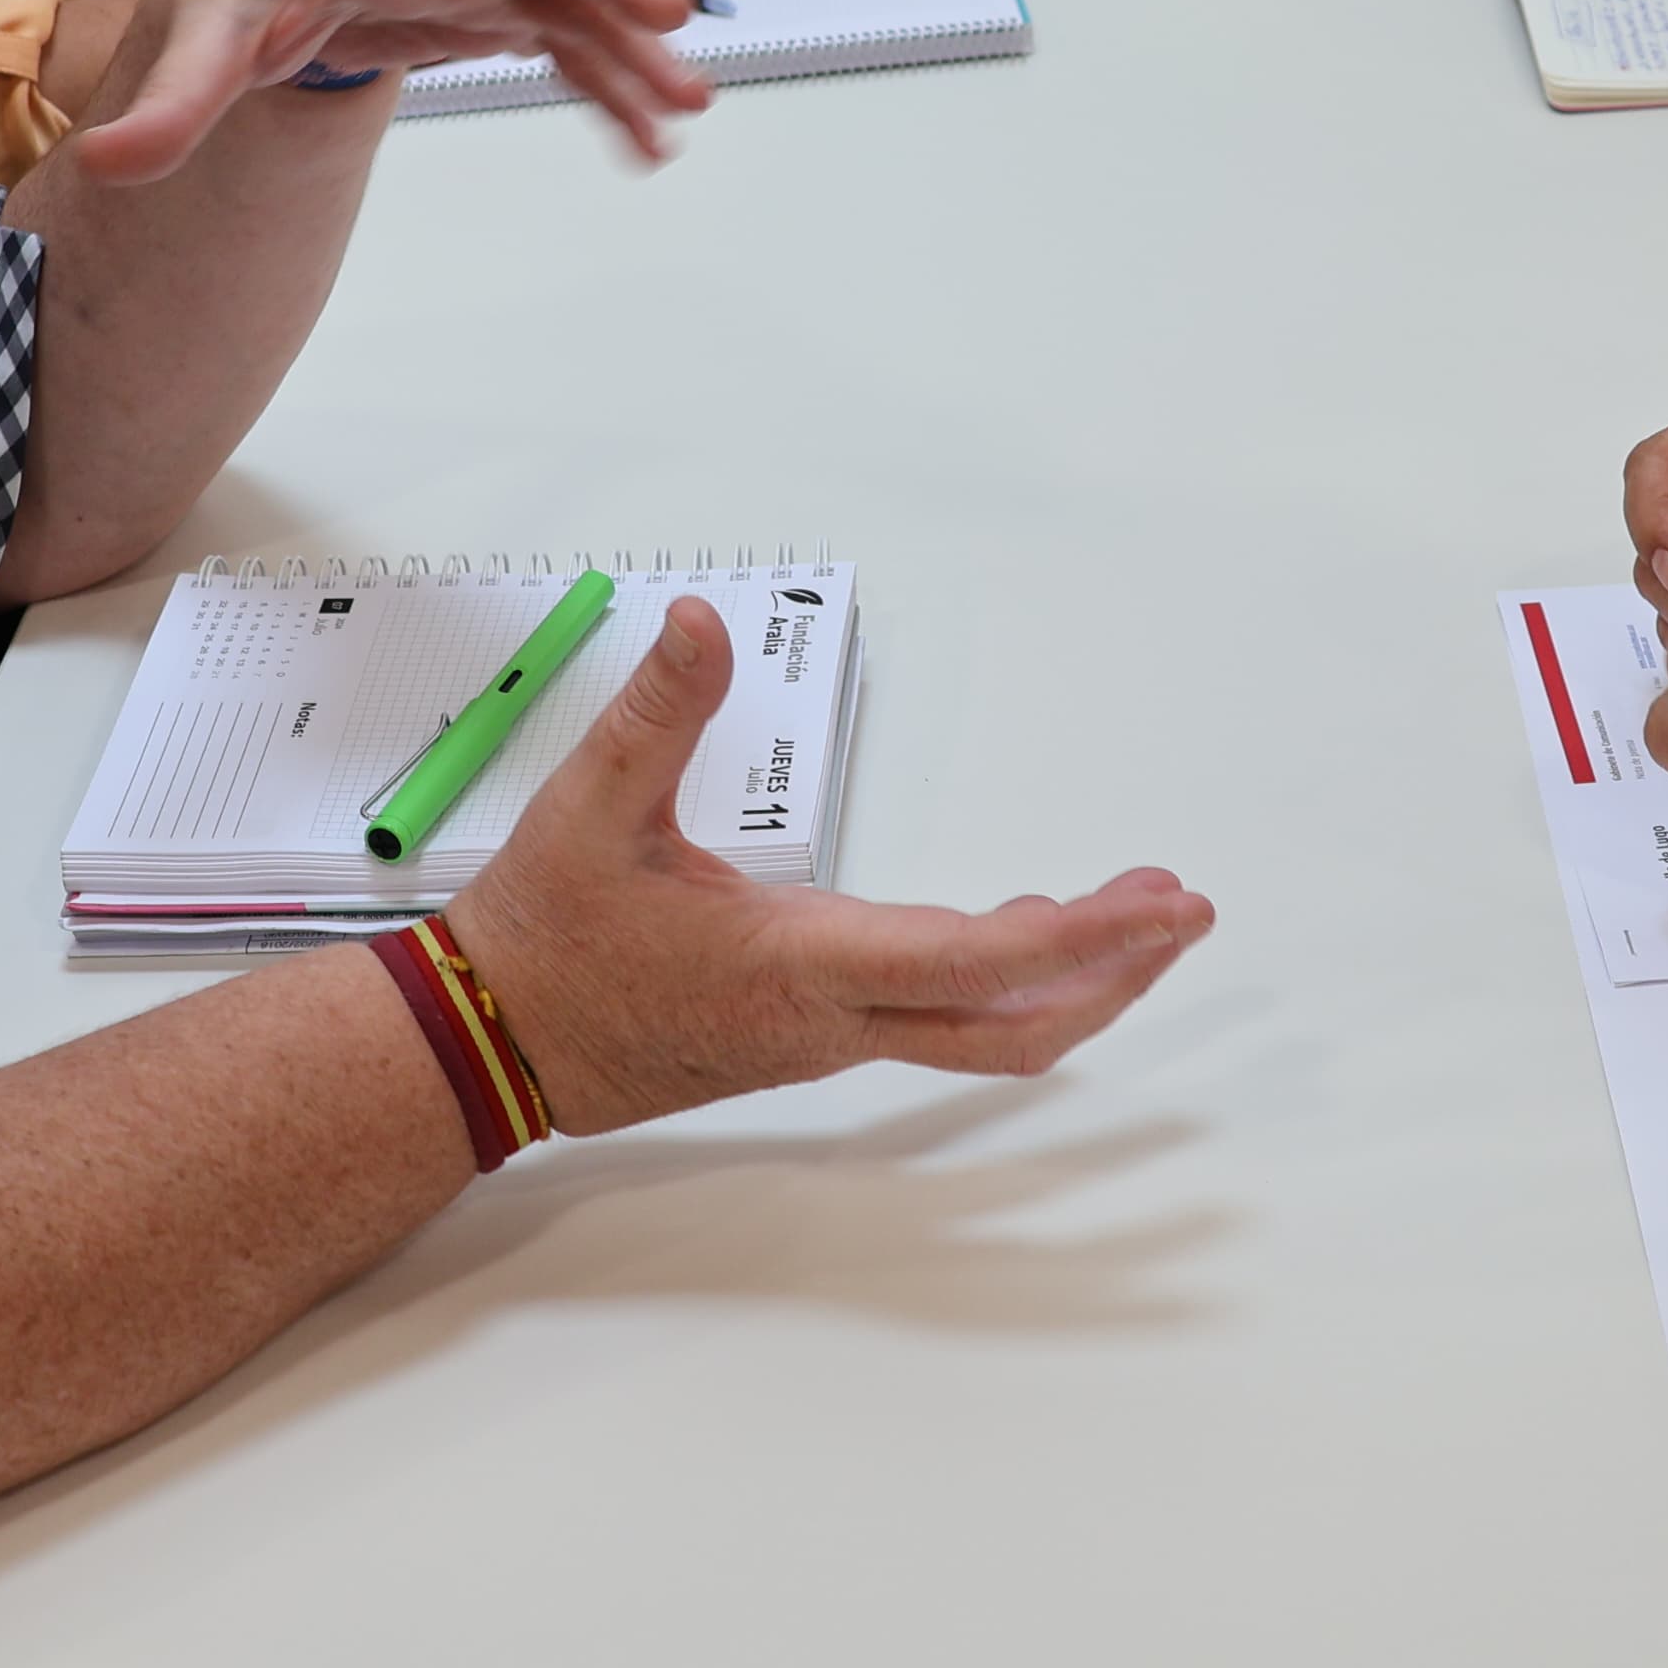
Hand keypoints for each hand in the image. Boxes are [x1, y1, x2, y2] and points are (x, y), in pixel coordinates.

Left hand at [65, 0, 709, 177]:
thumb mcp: (210, 28)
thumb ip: (172, 101)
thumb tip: (110, 165)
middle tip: (669, 28)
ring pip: (578, 3)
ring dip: (632, 53)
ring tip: (687, 112)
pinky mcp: (505, 9)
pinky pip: (572, 44)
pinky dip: (612, 87)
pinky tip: (648, 140)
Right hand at [448, 599, 1215, 1132]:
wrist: (485, 1049)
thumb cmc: (543, 936)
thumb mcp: (590, 808)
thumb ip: (656, 712)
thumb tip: (696, 618)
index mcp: (798, 962)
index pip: (973, 962)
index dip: (1082, 939)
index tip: (1160, 909)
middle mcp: (831, 1017)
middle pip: (1012, 1025)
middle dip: (1112, 973)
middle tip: (1182, 914)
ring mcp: (823, 1038)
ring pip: (981, 1032)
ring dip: (1066, 979)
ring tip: (1131, 918)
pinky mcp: (807, 1038)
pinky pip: (937, 1022)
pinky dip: (1005, 981)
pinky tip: (1023, 930)